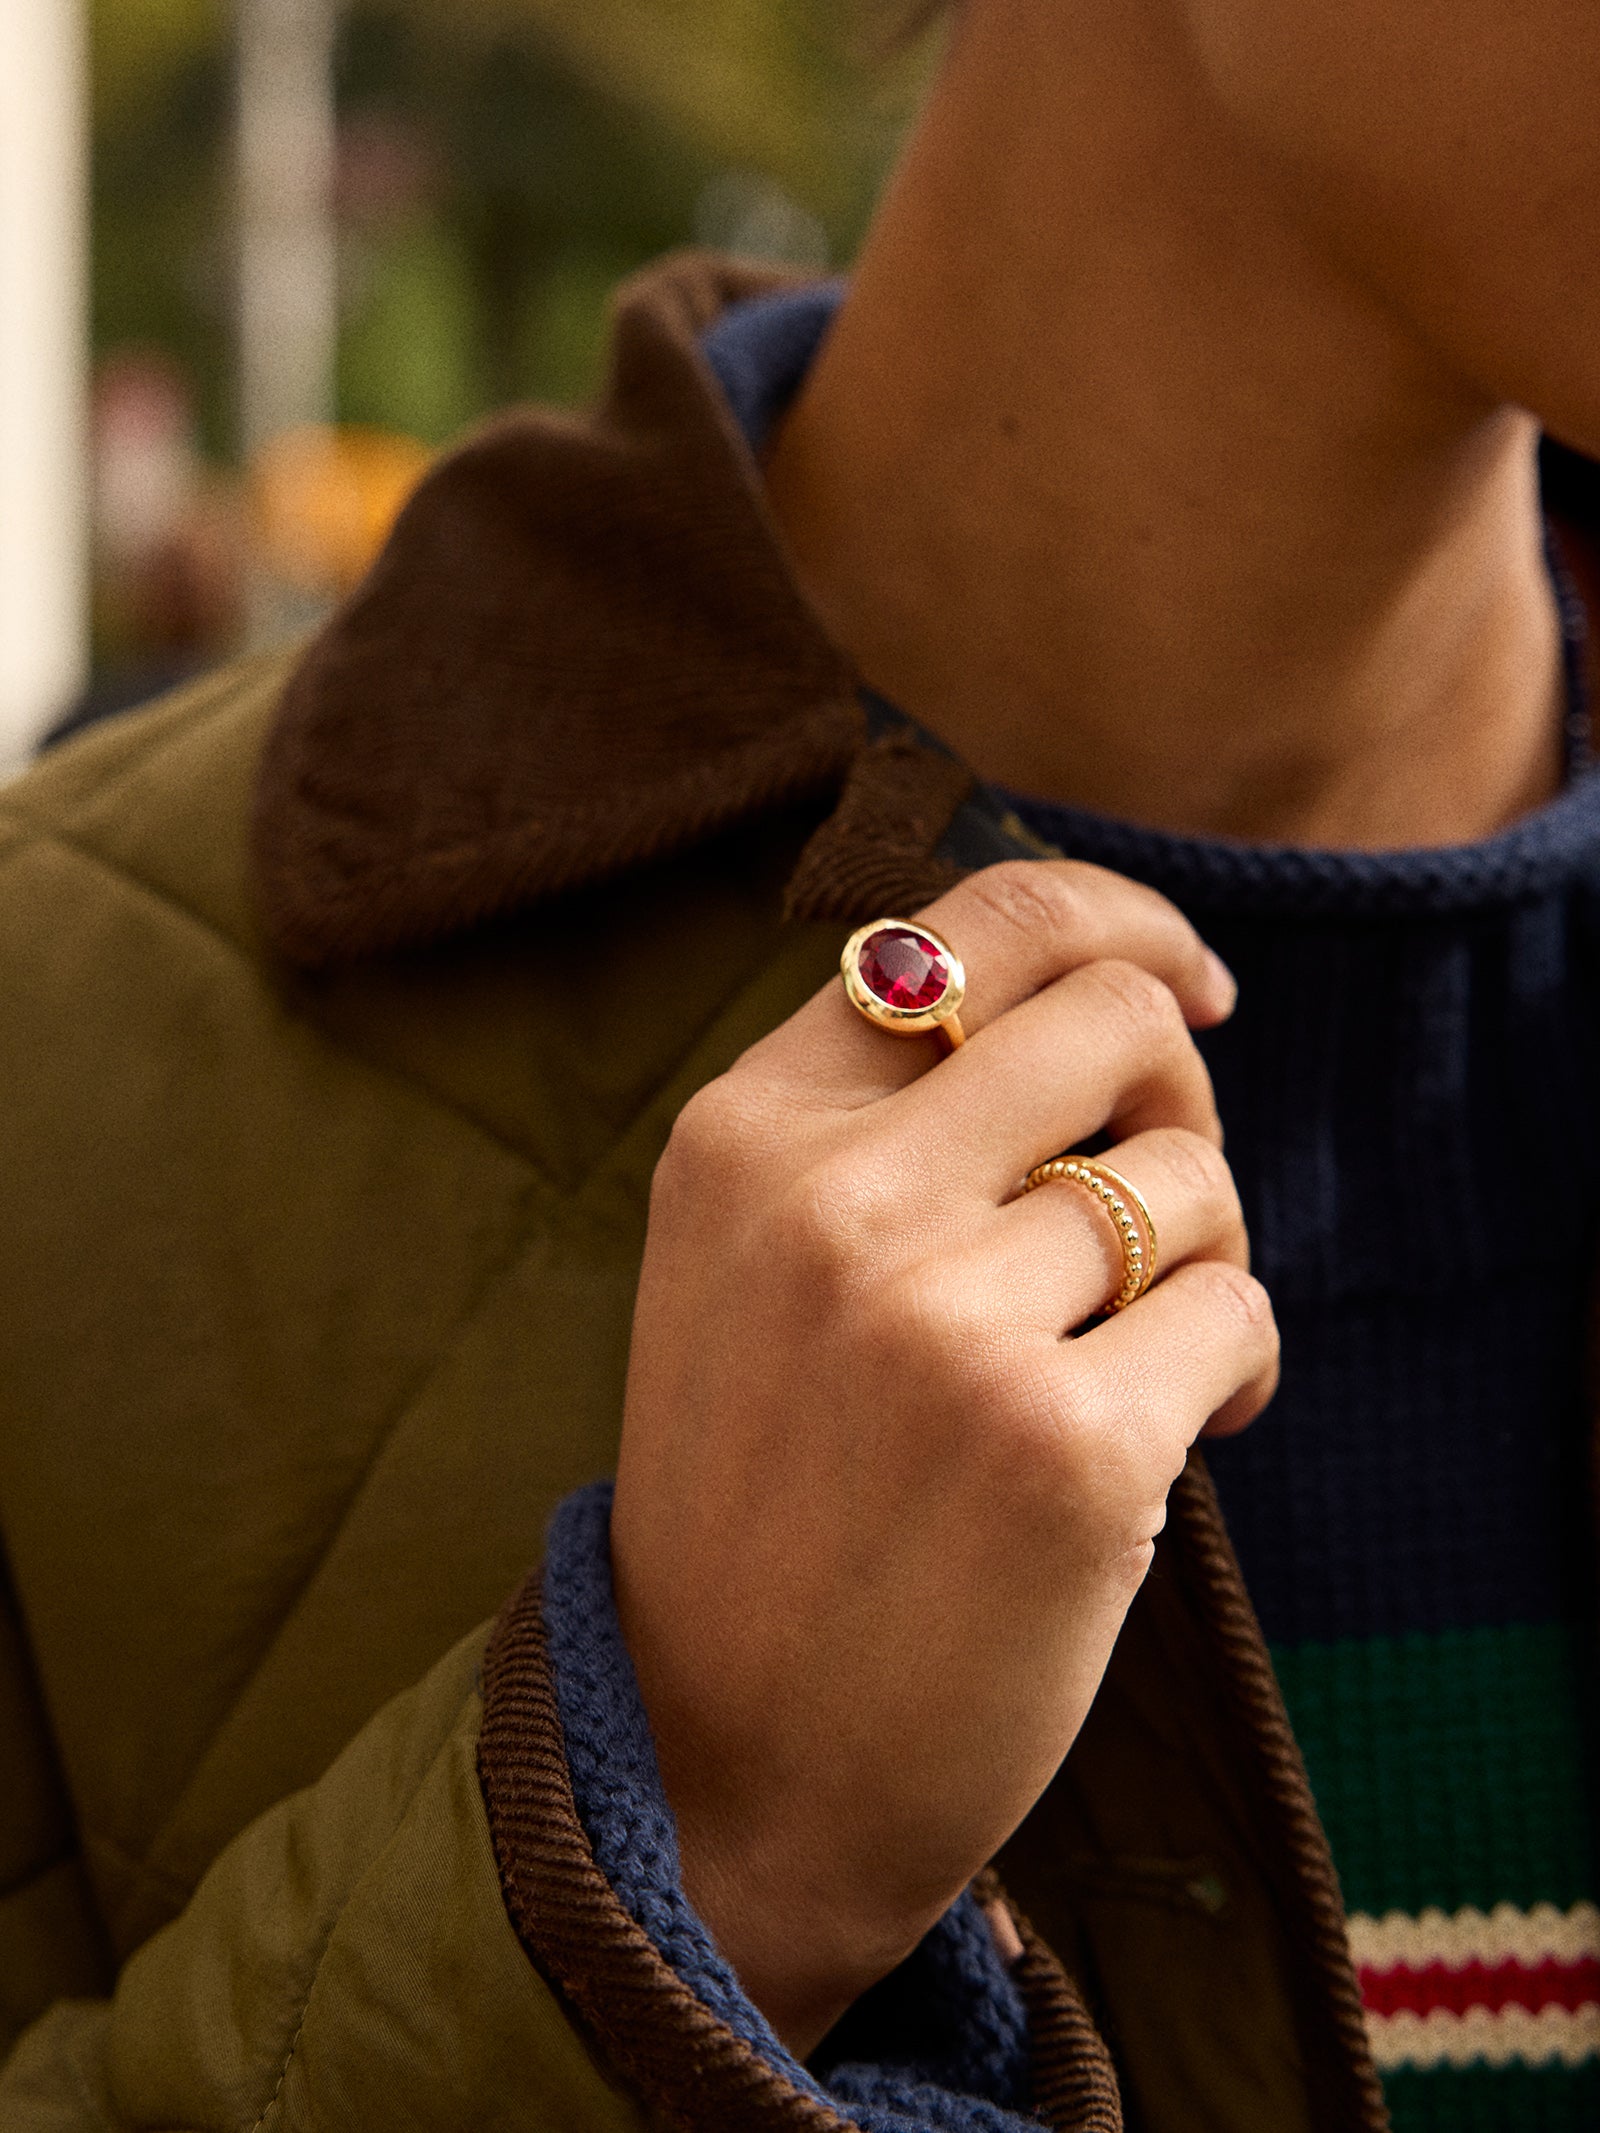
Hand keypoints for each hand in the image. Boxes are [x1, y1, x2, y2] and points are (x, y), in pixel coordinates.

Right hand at [610, 860, 1277, 2055]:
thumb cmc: (765, 1499)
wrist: (723, 1761)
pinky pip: (1236, 1314)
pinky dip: (1233, 1369)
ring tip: (1142, 1357)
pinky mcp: (1063, 1450)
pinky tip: (1178, 1439)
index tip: (1190, 991)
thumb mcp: (752, 1263)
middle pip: (1118, 1022)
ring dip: (1203, 1259)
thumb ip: (884, 1122)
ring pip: (1192, 1180)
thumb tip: (1121, 1008)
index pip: (977, 923)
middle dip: (1178, 1101)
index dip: (1122, 924)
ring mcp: (943, 1324)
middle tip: (1155, 1211)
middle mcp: (834, 1204)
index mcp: (746, 1136)